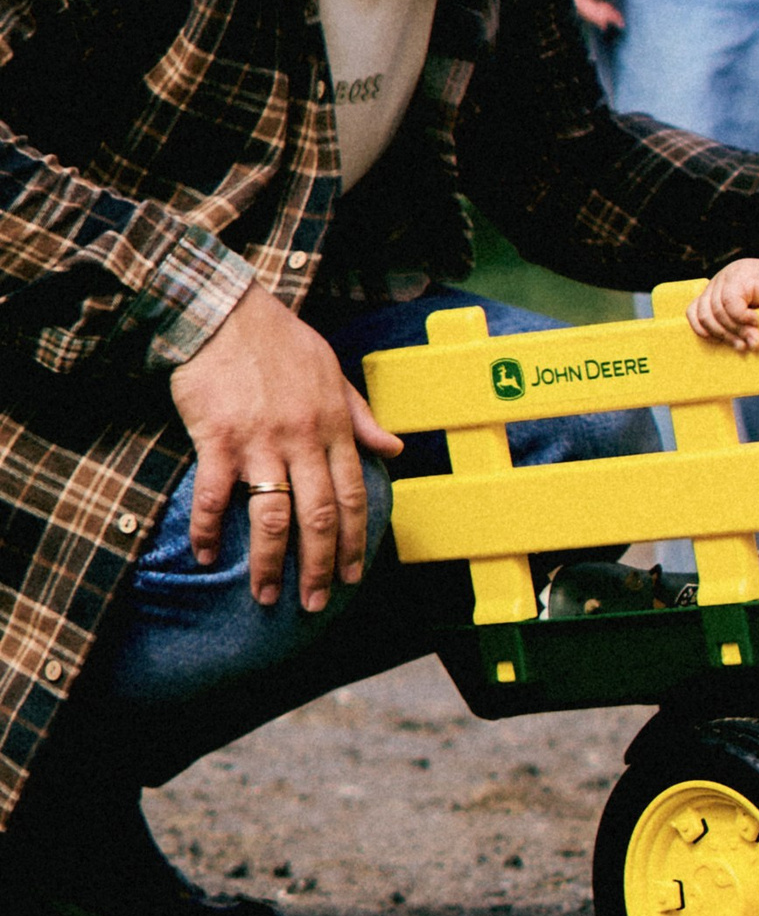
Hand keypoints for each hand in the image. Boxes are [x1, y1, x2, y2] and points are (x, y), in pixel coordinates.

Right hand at [166, 283, 404, 612]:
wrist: (227, 312)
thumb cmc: (282, 342)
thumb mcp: (334, 373)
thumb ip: (362, 417)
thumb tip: (395, 449)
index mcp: (334, 426)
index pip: (353, 495)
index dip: (354, 541)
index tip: (351, 576)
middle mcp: (303, 439)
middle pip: (318, 517)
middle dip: (319, 567)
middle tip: (314, 603)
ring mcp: (260, 442)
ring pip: (273, 516)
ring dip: (270, 562)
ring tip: (266, 595)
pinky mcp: (218, 439)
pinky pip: (213, 496)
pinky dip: (208, 530)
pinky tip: (207, 555)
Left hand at [689, 256, 758, 353]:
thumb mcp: (748, 315)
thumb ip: (734, 324)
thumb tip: (724, 344)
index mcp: (720, 287)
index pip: (695, 308)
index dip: (701, 328)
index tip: (716, 341)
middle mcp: (721, 279)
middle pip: (706, 313)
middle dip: (723, 334)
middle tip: (742, 347)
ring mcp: (729, 275)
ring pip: (719, 312)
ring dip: (737, 330)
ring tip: (753, 341)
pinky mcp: (739, 277)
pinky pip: (731, 305)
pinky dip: (742, 318)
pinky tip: (757, 322)